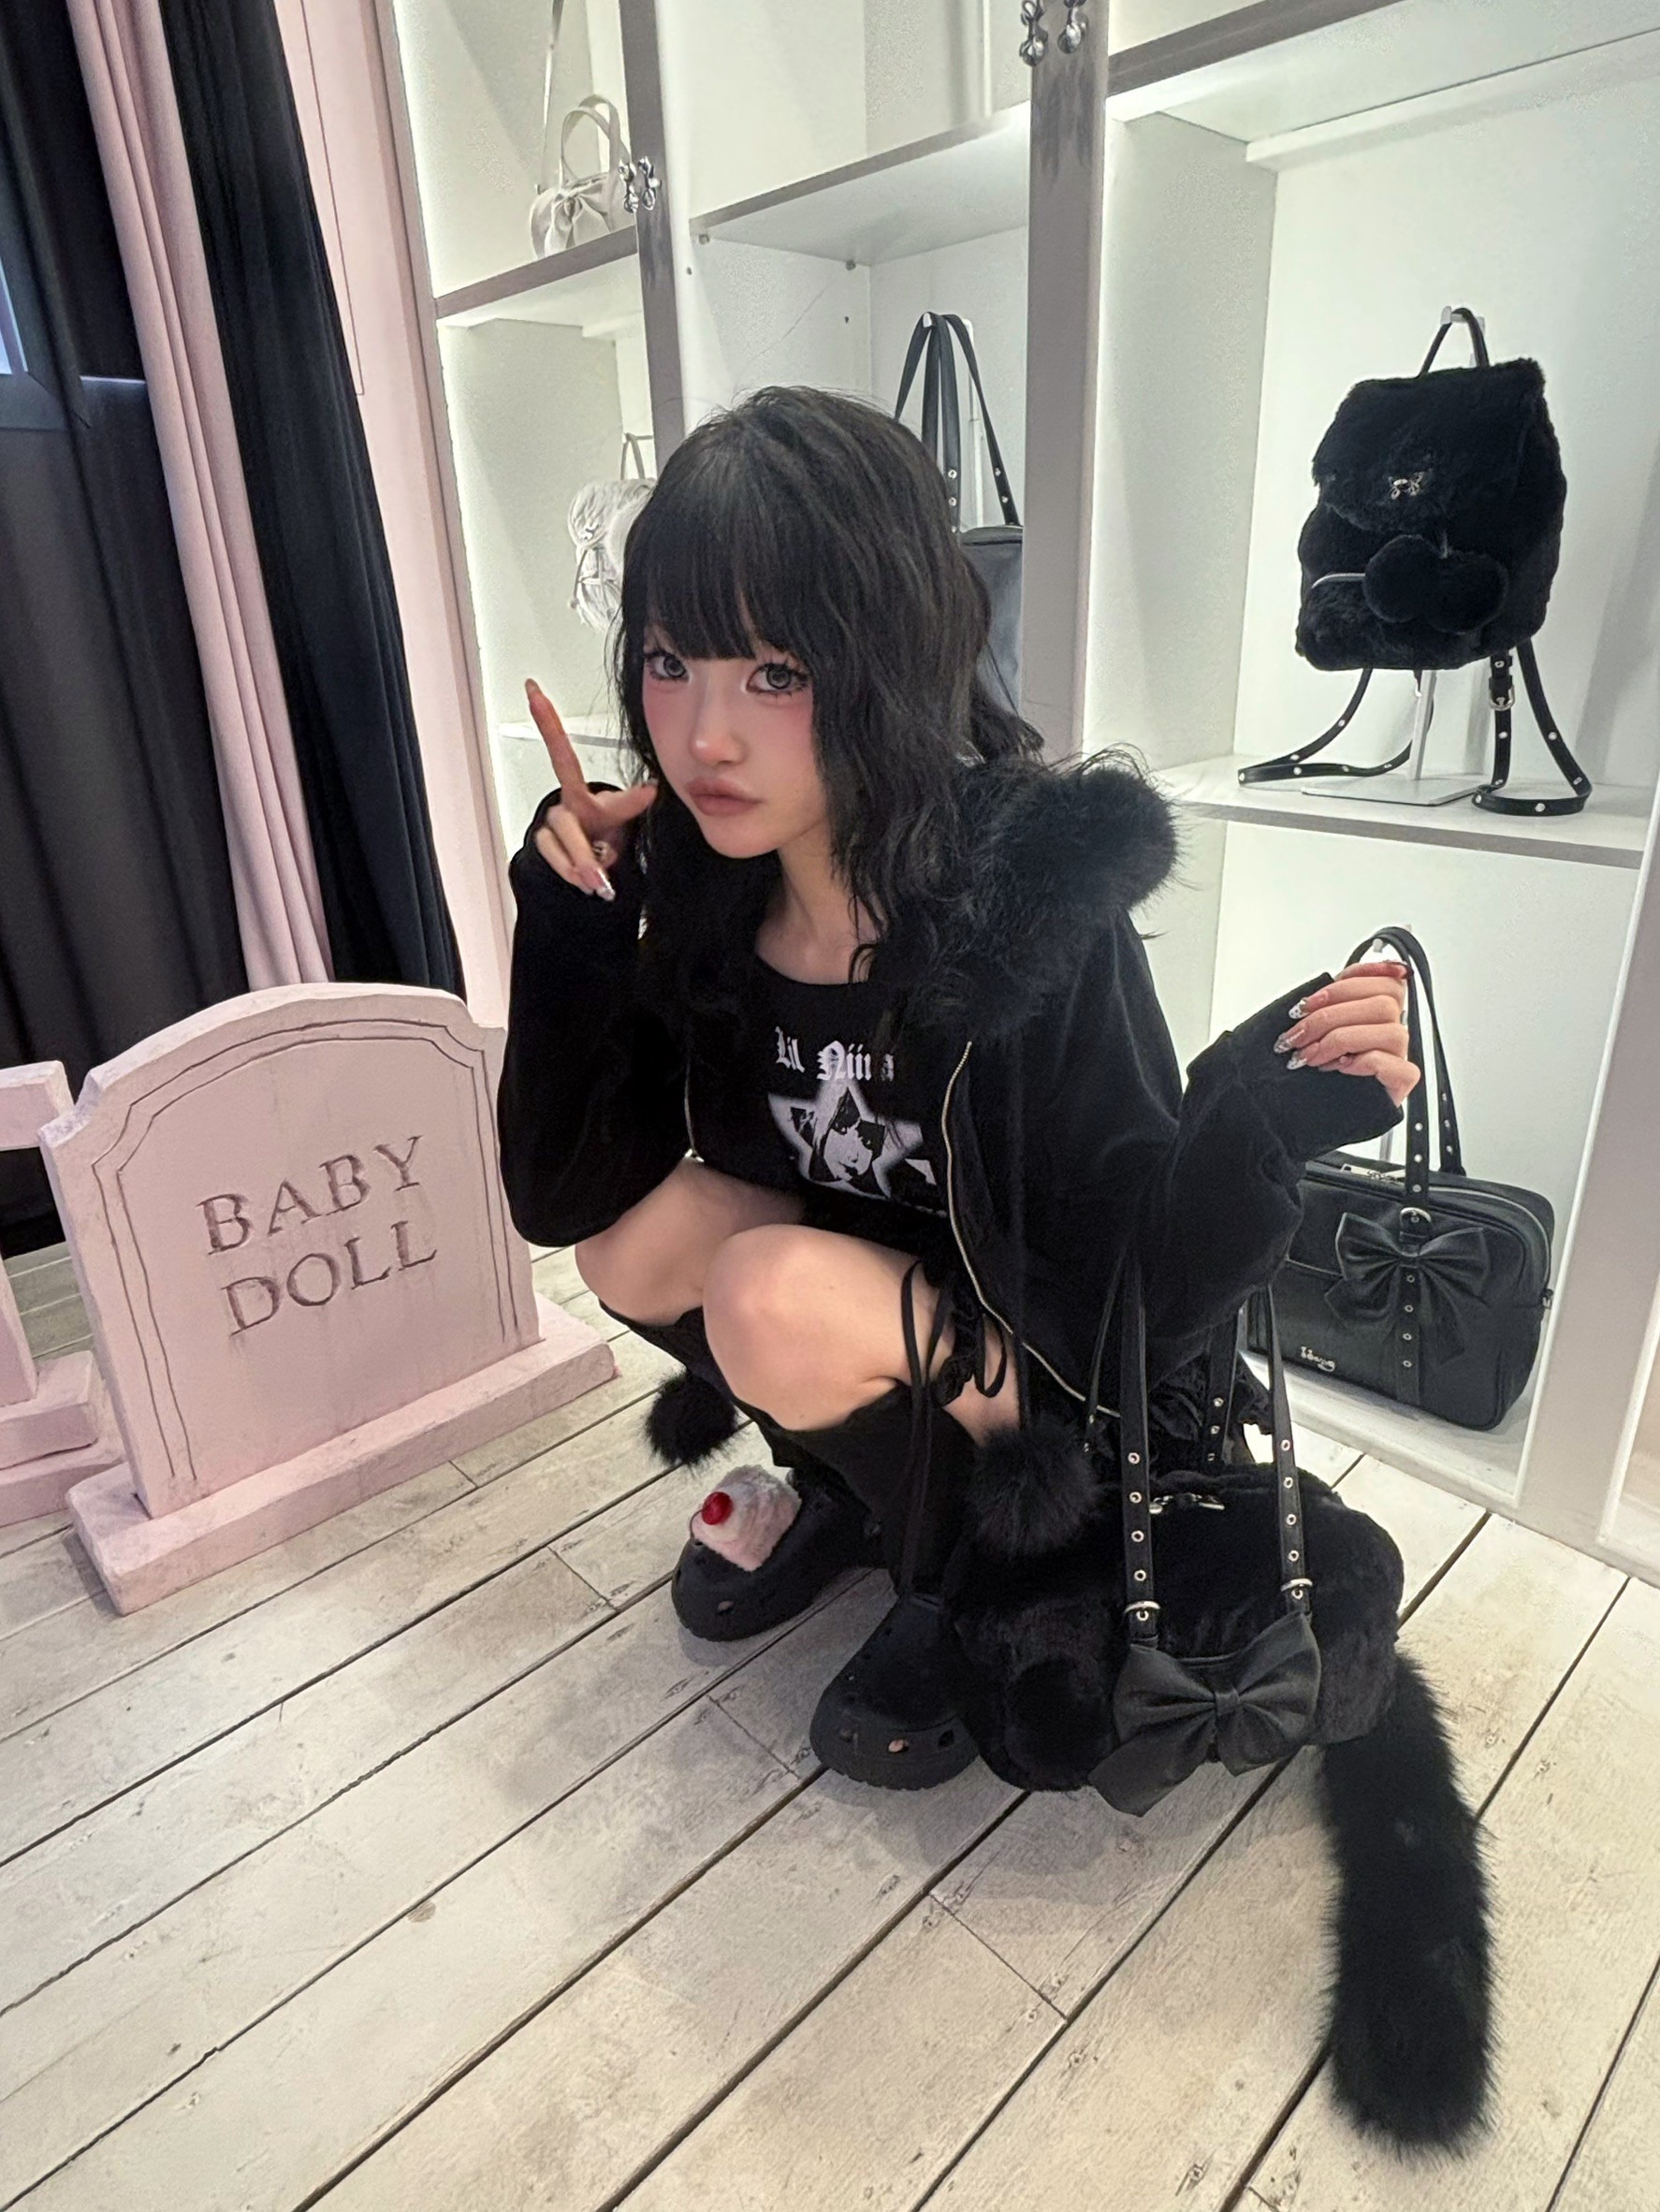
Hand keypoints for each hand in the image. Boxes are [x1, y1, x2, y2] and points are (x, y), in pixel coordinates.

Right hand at [525, 678, 656, 898]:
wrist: (593, 863)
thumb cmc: (607, 832)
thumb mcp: (624, 816)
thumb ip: (632, 802)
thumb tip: (651, 788)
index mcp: (581, 789)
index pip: (561, 751)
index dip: (545, 720)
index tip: (534, 692)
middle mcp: (564, 803)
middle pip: (568, 823)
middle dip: (583, 853)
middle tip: (600, 875)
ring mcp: (553, 824)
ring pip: (562, 846)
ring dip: (582, 868)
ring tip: (600, 881)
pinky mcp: (544, 843)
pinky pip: (556, 860)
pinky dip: (573, 874)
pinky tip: (585, 878)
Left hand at [1275, 957, 1419, 1108]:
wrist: (1316, 1117)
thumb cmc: (1318, 1076)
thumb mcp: (1314, 1035)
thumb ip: (1322, 1009)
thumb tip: (1308, 999)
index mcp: (1376, 1013)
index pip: (1385, 979)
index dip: (1349, 982)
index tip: (1310, 1001)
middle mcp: (1391, 1031)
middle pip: (1382, 1003)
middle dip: (1329, 1016)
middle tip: (1297, 1035)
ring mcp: (1400, 1056)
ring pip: (1390, 1030)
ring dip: (1339, 1040)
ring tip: (1309, 1056)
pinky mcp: (1401, 1081)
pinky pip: (1393, 1063)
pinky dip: (1361, 1062)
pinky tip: (1339, 1068)